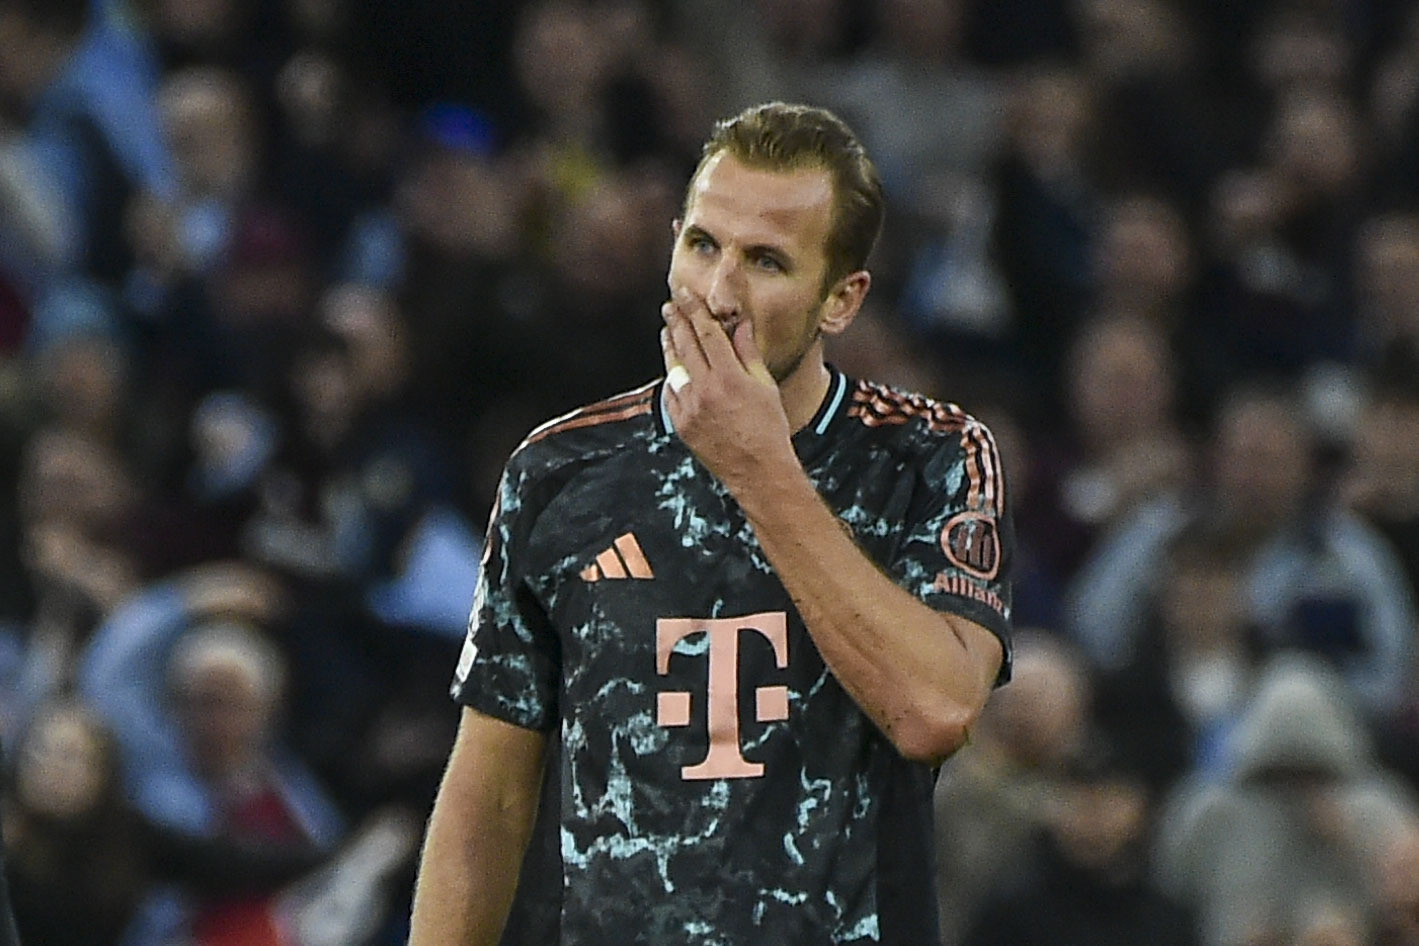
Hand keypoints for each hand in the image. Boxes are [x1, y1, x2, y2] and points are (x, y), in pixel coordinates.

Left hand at [660, 289, 795, 489]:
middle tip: (670, 304)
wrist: (757, 471)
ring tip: (667, 328)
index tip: (686, 295)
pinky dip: (672, 377)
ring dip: (669, 345)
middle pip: (686, 346)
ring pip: (674, 368)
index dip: (695, 311)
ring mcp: (690, 408)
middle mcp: (705, 390)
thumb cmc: (768, 428)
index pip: (706, 334)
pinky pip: (671, 393)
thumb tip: (739, 324)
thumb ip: (748, 353)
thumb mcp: (765, 386)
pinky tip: (673, 366)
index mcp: (729, 378)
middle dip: (677, 321)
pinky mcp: (681, 424)